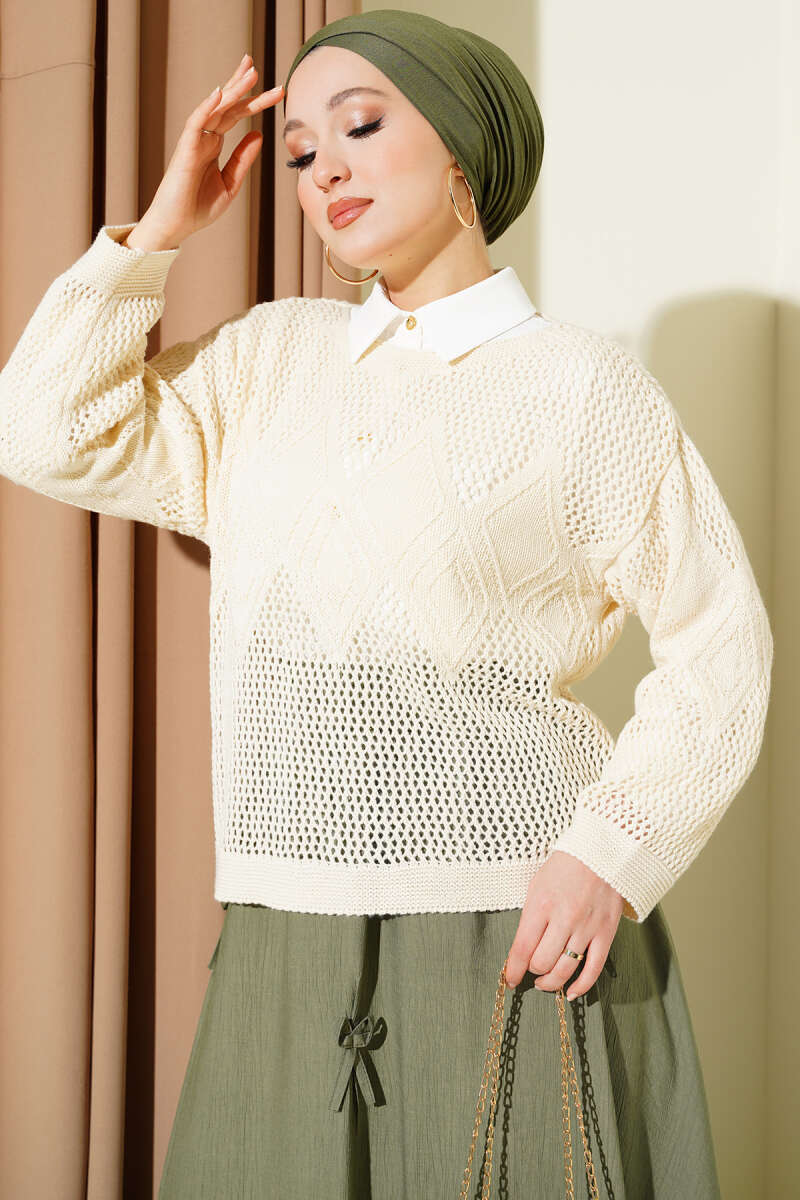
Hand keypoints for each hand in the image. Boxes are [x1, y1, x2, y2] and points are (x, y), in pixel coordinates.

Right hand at [140, 53, 284, 245]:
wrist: (176, 226)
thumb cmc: (198, 208)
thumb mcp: (230, 183)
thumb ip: (243, 159)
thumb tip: (258, 135)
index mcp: (214, 144)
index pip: (235, 116)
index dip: (252, 101)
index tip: (274, 90)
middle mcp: (204, 137)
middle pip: (226, 105)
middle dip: (242, 86)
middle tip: (257, 66)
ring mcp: (194, 141)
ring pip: (215, 108)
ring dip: (232, 89)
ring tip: (250, 73)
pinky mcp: (185, 150)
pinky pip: (196, 123)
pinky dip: (207, 107)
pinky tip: (221, 93)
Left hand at [504, 851, 624, 999]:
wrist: (601, 852)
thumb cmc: (565, 867)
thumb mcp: (537, 885)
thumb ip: (530, 917)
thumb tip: (521, 949)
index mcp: (541, 904)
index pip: (522, 948)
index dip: (513, 970)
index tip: (510, 978)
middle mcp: (564, 918)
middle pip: (542, 963)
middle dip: (532, 972)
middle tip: (530, 972)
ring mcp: (587, 927)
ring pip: (565, 970)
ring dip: (552, 982)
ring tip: (546, 982)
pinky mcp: (606, 933)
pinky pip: (593, 969)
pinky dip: (581, 986)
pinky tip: (571, 992)